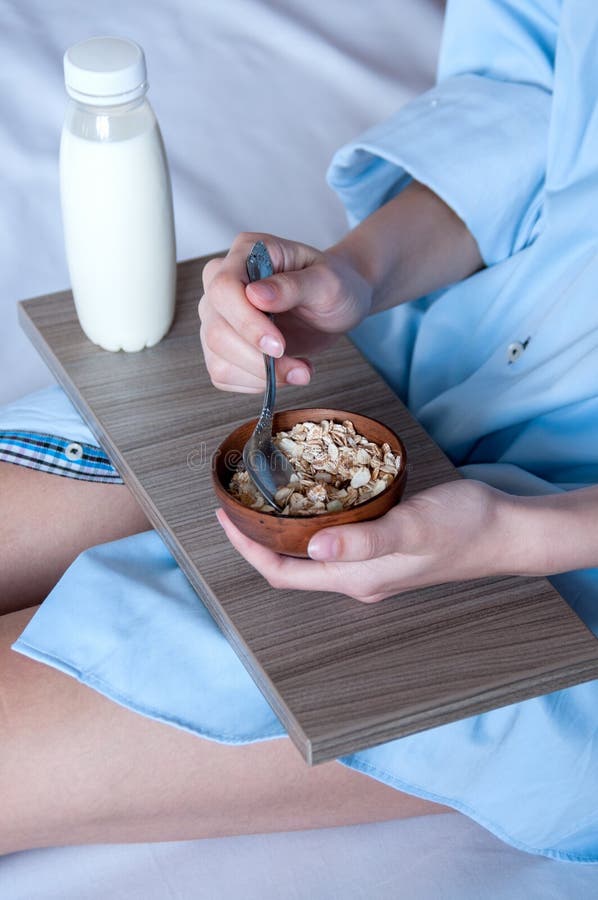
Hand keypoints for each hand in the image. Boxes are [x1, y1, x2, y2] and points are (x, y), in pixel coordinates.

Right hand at [198, 232, 371, 392]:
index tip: (278, 345)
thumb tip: (256, 295)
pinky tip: (283, 371)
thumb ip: (293, 286)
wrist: (337, 305)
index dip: (247, 323)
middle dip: (258, 359)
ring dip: (261, 376)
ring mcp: (218, 316)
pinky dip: (256, 383)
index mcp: (246, 253)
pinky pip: (224, 374)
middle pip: (216, 330)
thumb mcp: (327, 282)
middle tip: (299, 368)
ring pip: (218, 358)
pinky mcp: (223, 345)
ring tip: (299, 370)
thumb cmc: (334, 285)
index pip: (223, 288)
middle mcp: (222, 282)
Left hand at [216, 479, 517, 601]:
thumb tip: (314, 549)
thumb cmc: (463, 528)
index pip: (282, 573)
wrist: (504, 531)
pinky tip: (313, 493)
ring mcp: (371, 565)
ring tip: (264, 494)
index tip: (224, 515)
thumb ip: (364, 540)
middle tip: (239, 499)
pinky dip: (312, 519)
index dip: (247, 548)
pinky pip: (334, 538)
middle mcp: (356, 578)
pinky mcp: (384, 547)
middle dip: (258, 537)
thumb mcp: (412, 528)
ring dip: (283, 528)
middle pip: (290, 565)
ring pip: (311, 552)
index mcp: (355, 579)